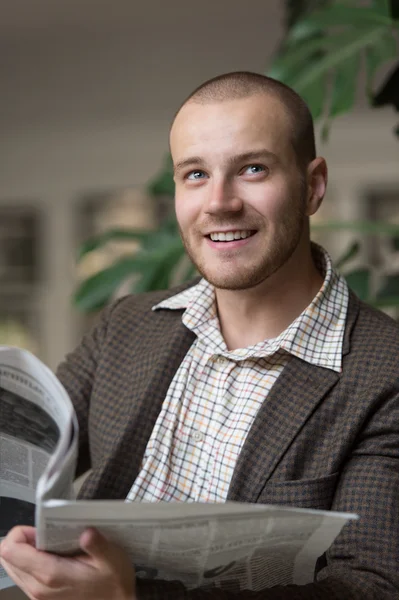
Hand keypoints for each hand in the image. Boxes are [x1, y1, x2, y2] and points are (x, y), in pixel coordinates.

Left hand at [0, 525, 135, 599]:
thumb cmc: (113, 581)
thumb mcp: (111, 558)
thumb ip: (97, 545)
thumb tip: (86, 532)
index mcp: (51, 574)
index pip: (10, 550)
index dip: (20, 533)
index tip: (42, 528)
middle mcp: (38, 587)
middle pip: (7, 558)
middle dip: (21, 540)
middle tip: (46, 535)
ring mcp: (37, 596)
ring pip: (12, 568)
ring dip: (24, 552)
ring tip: (50, 545)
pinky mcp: (40, 599)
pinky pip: (22, 577)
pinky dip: (29, 563)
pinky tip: (52, 558)